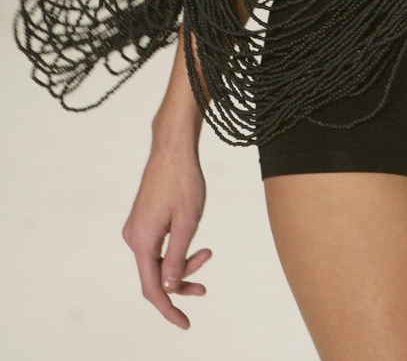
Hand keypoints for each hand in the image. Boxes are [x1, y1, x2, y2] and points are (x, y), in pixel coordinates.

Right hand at [122, 134, 211, 328]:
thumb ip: (177, 258)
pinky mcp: (142, 221)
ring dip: (181, 264)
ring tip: (207, 253)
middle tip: (204, 287)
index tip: (185, 323)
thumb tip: (168, 288)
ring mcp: (136, 228)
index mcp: (142, 241)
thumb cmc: (183, 181)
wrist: (173, 149)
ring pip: (157, 261)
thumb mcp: (188, 222)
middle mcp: (133, 237)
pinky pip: (156, 247)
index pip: (152, 287)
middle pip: (155, 276)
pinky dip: (175, 250)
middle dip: (180, 283)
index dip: (168, 309)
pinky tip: (193, 242)